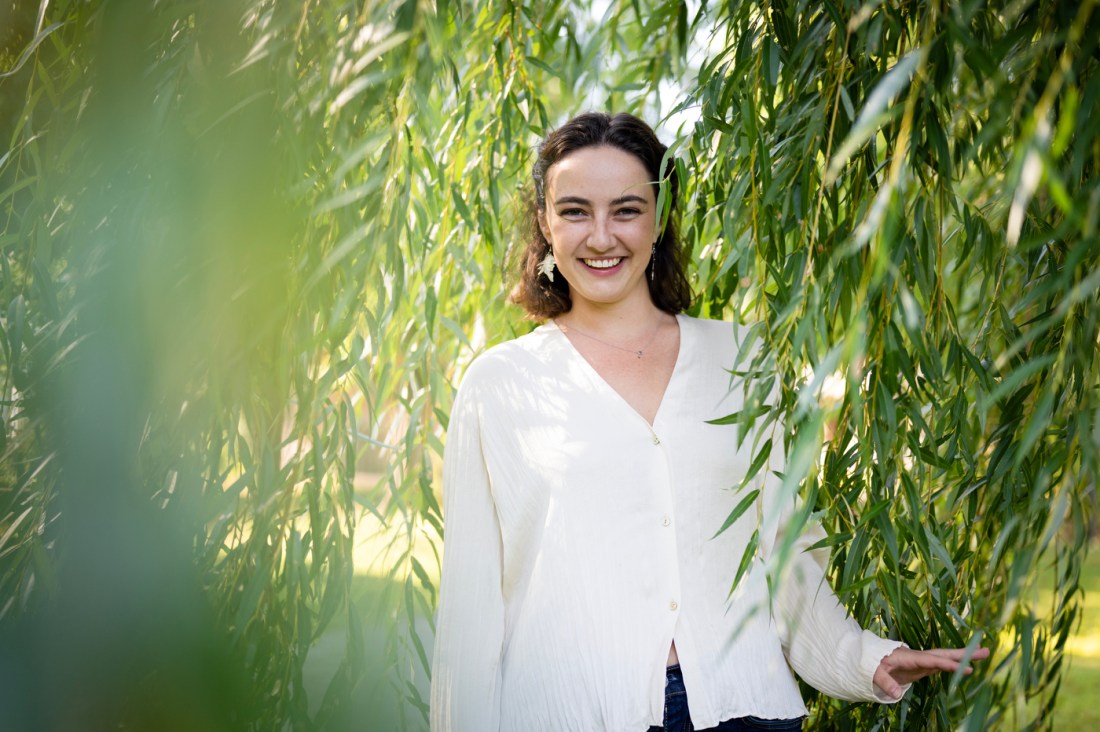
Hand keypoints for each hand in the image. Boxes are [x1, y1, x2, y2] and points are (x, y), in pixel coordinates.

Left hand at [873, 646, 990, 699]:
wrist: (868, 658)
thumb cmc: (870, 663)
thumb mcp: (874, 672)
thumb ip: (884, 682)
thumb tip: (896, 694)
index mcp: (909, 656)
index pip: (932, 660)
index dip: (949, 664)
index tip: (966, 668)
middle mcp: (919, 656)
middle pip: (944, 654)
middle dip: (964, 653)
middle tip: (986, 651)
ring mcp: (922, 661)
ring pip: (945, 658)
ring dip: (963, 657)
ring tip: (983, 654)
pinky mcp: (922, 666)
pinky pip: (941, 665)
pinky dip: (954, 664)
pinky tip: (965, 666)